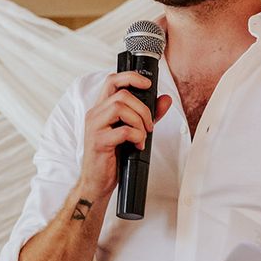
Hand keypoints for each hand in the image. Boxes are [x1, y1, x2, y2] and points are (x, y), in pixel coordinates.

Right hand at [78, 71, 171, 200]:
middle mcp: (95, 114)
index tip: (147, 85)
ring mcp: (94, 127)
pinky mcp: (98, 142)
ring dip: (139, 121)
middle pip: (121, 94)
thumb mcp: (132, 131)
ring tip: (143, 135)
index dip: (130, 77)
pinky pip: (122, 130)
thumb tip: (165, 99)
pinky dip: (136, 136)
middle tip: (149, 124)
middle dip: (142, 108)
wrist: (97, 183)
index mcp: (101, 108)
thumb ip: (148, 114)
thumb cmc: (113, 157)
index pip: (112, 80)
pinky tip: (137, 145)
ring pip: (120, 107)